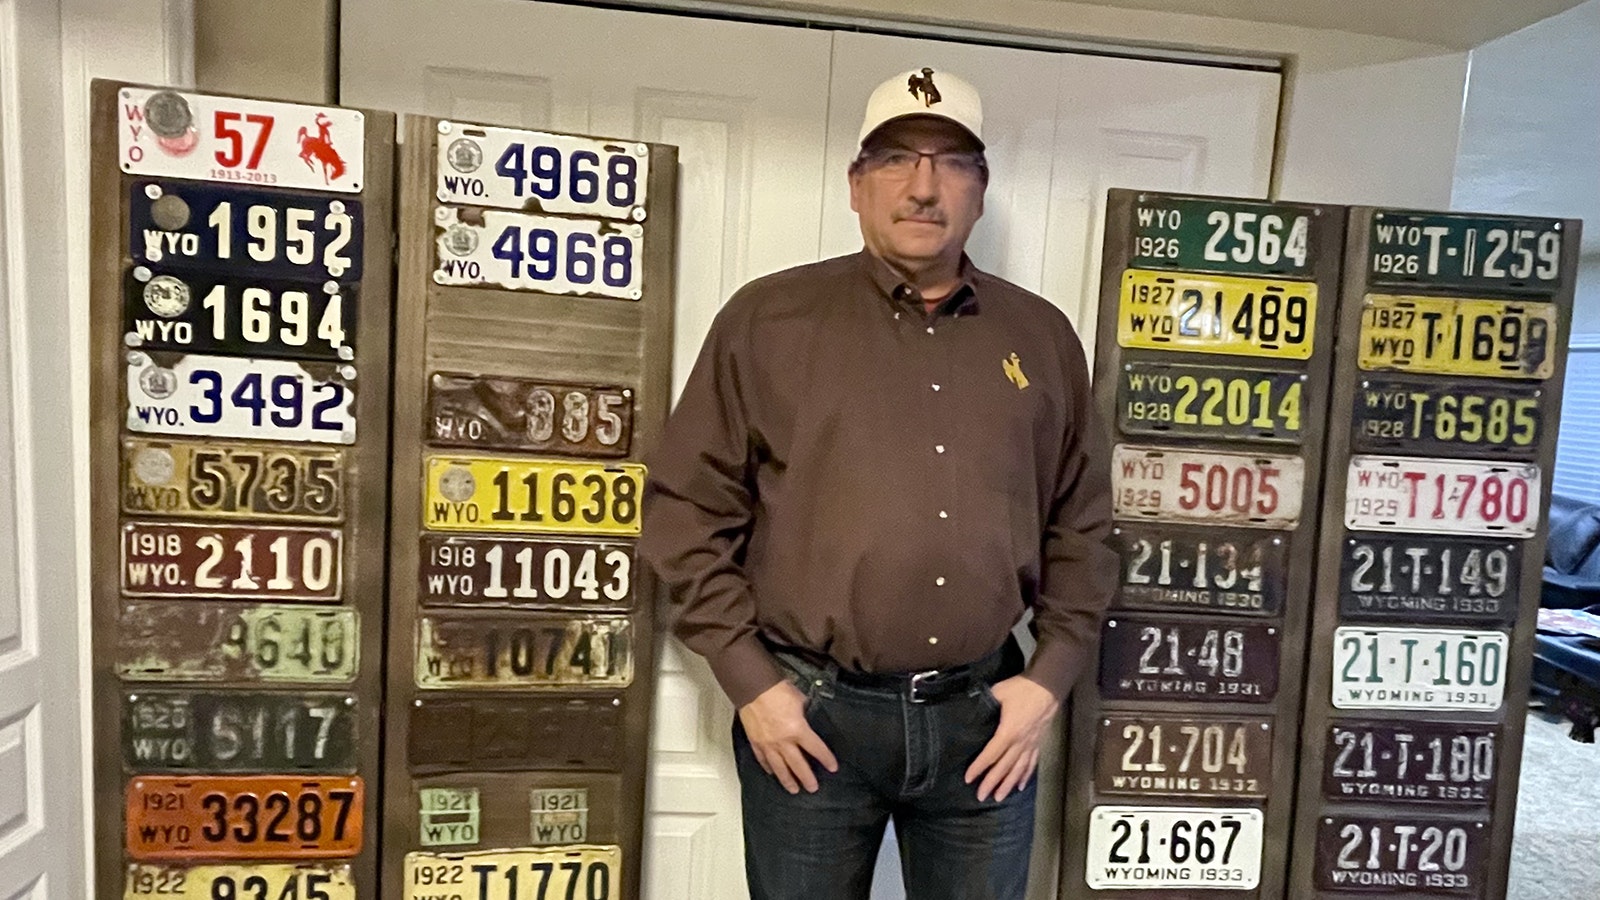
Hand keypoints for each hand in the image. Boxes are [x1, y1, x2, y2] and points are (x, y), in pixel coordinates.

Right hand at [738, 679, 838, 793]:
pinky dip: (768, 768)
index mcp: (798, 730)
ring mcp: (768, 744)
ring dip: (788, 780)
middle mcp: (784, 742)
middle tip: (813, 788)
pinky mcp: (756, 742)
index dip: (826, 759)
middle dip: (807, 778)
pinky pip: (763, 760)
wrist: (753, 688)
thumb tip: (809, 715)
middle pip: (798, 766)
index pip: (816, 749)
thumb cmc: (776, 691)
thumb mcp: (800, 699)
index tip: (832, 768)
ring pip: (780, 768)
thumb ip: (806, 712)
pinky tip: (772, 773)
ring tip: (794, 790)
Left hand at [964, 675, 1059, 802]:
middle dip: (992, 783)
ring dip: (1008, 784)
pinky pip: (1031, 763)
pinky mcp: (1039, 742)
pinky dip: (1025, 776)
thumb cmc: (1022, 688)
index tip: (968, 778)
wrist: (1048, 686)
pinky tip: (1021, 786)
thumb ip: (984, 703)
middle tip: (981, 797)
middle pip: (1004, 767)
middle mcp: (1020, 742)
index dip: (979, 767)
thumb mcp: (998, 692)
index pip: (991, 754)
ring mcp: (1031, 744)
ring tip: (999, 797)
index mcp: (1009, 732)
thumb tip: (969, 709)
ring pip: (1018, 769)